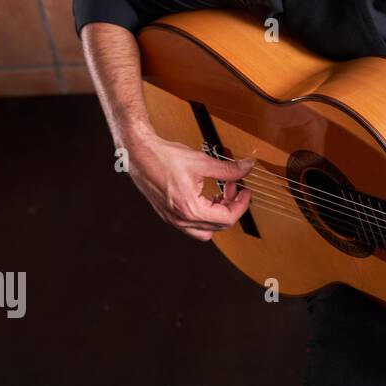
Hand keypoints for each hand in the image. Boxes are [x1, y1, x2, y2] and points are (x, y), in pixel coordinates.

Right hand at [122, 130, 253, 240]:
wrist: (138, 154)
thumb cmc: (163, 158)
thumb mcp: (202, 162)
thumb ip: (228, 169)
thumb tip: (246, 167)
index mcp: (190, 209)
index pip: (227, 218)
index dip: (242, 204)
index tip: (246, 192)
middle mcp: (181, 219)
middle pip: (218, 226)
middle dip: (232, 207)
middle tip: (235, 188)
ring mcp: (173, 219)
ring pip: (205, 230)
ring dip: (218, 214)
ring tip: (222, 193)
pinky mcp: (168, 215)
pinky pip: (193, 225)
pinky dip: (205, 214)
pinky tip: (207, 196)